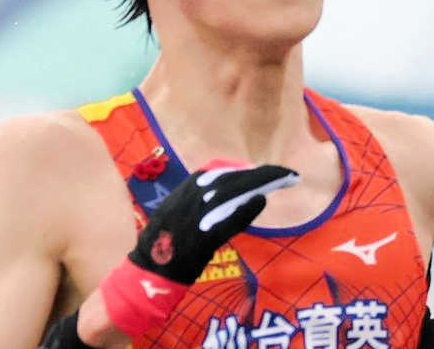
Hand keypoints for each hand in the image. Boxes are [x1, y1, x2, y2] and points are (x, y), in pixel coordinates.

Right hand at [131, 161, 299, 283]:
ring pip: (233, 192)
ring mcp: (198, 214)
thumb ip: (198, 196)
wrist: (149, 267)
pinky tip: (261, 200)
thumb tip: (224, 188)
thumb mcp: (177, 208)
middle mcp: (192, 195)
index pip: (219, 168)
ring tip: (281, 181)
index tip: (258, 168)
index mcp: (186, 187)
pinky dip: (245, 208)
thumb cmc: (164, 241)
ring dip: (260, 183)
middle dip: (260, 173)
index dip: (242, 167)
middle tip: (284, 173)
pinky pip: (227, 219)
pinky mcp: (203, 235)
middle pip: (233, 178)